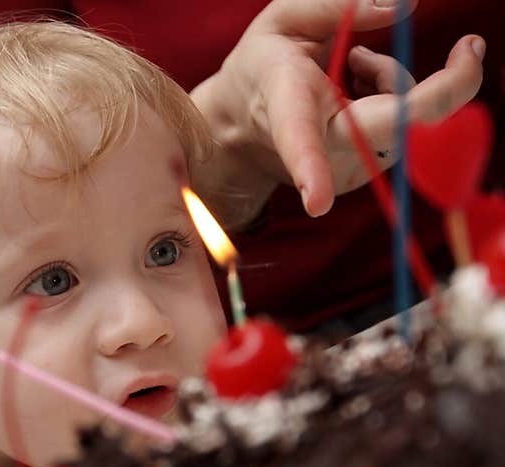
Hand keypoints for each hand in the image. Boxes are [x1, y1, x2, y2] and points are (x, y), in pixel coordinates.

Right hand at [191, 0, 484, 225]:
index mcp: (287, 106)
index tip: (316, 202)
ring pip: (407, 120)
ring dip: (395, 83)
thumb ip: (336, 4)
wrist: (241, 124)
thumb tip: (403, 5)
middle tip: (470, 47)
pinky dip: (390, 102)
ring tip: (350, 67)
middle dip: (446, 88)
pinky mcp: (360, 176)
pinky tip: (350, 94)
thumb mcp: (283, 19)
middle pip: (399, 127)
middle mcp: (318, 145)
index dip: (310, 169)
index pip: (299, 137)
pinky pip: (403, 131)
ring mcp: (341, 168)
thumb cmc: (262, 67)